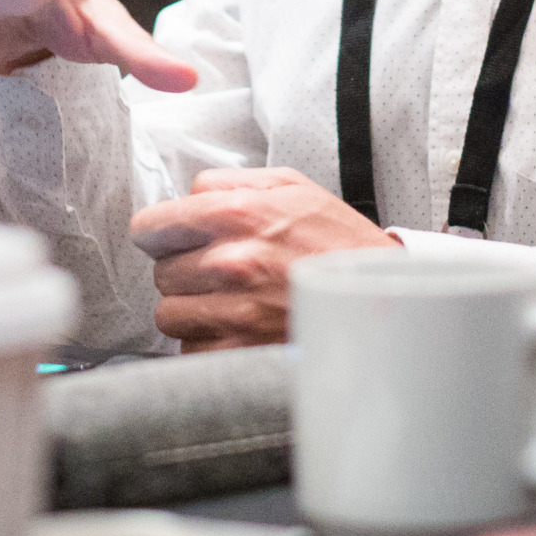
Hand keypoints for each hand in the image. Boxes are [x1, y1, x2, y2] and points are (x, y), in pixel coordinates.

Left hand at [128, 168, 398, 352]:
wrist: (385, 300)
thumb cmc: (339, 243)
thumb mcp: (294, 187)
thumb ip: (232, 181)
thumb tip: (188, 193)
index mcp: (237, 214)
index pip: (150, 226)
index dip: (159, 233)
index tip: (170, 240)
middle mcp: (230, 263)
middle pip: (160, 273)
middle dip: (185, 272)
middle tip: (221, 273)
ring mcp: (234, 313)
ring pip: (169, 315)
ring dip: (193, 311)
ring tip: (231, 303)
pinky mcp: (241, 353)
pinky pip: (193, 349)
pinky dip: (210, 342)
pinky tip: (241, 329)